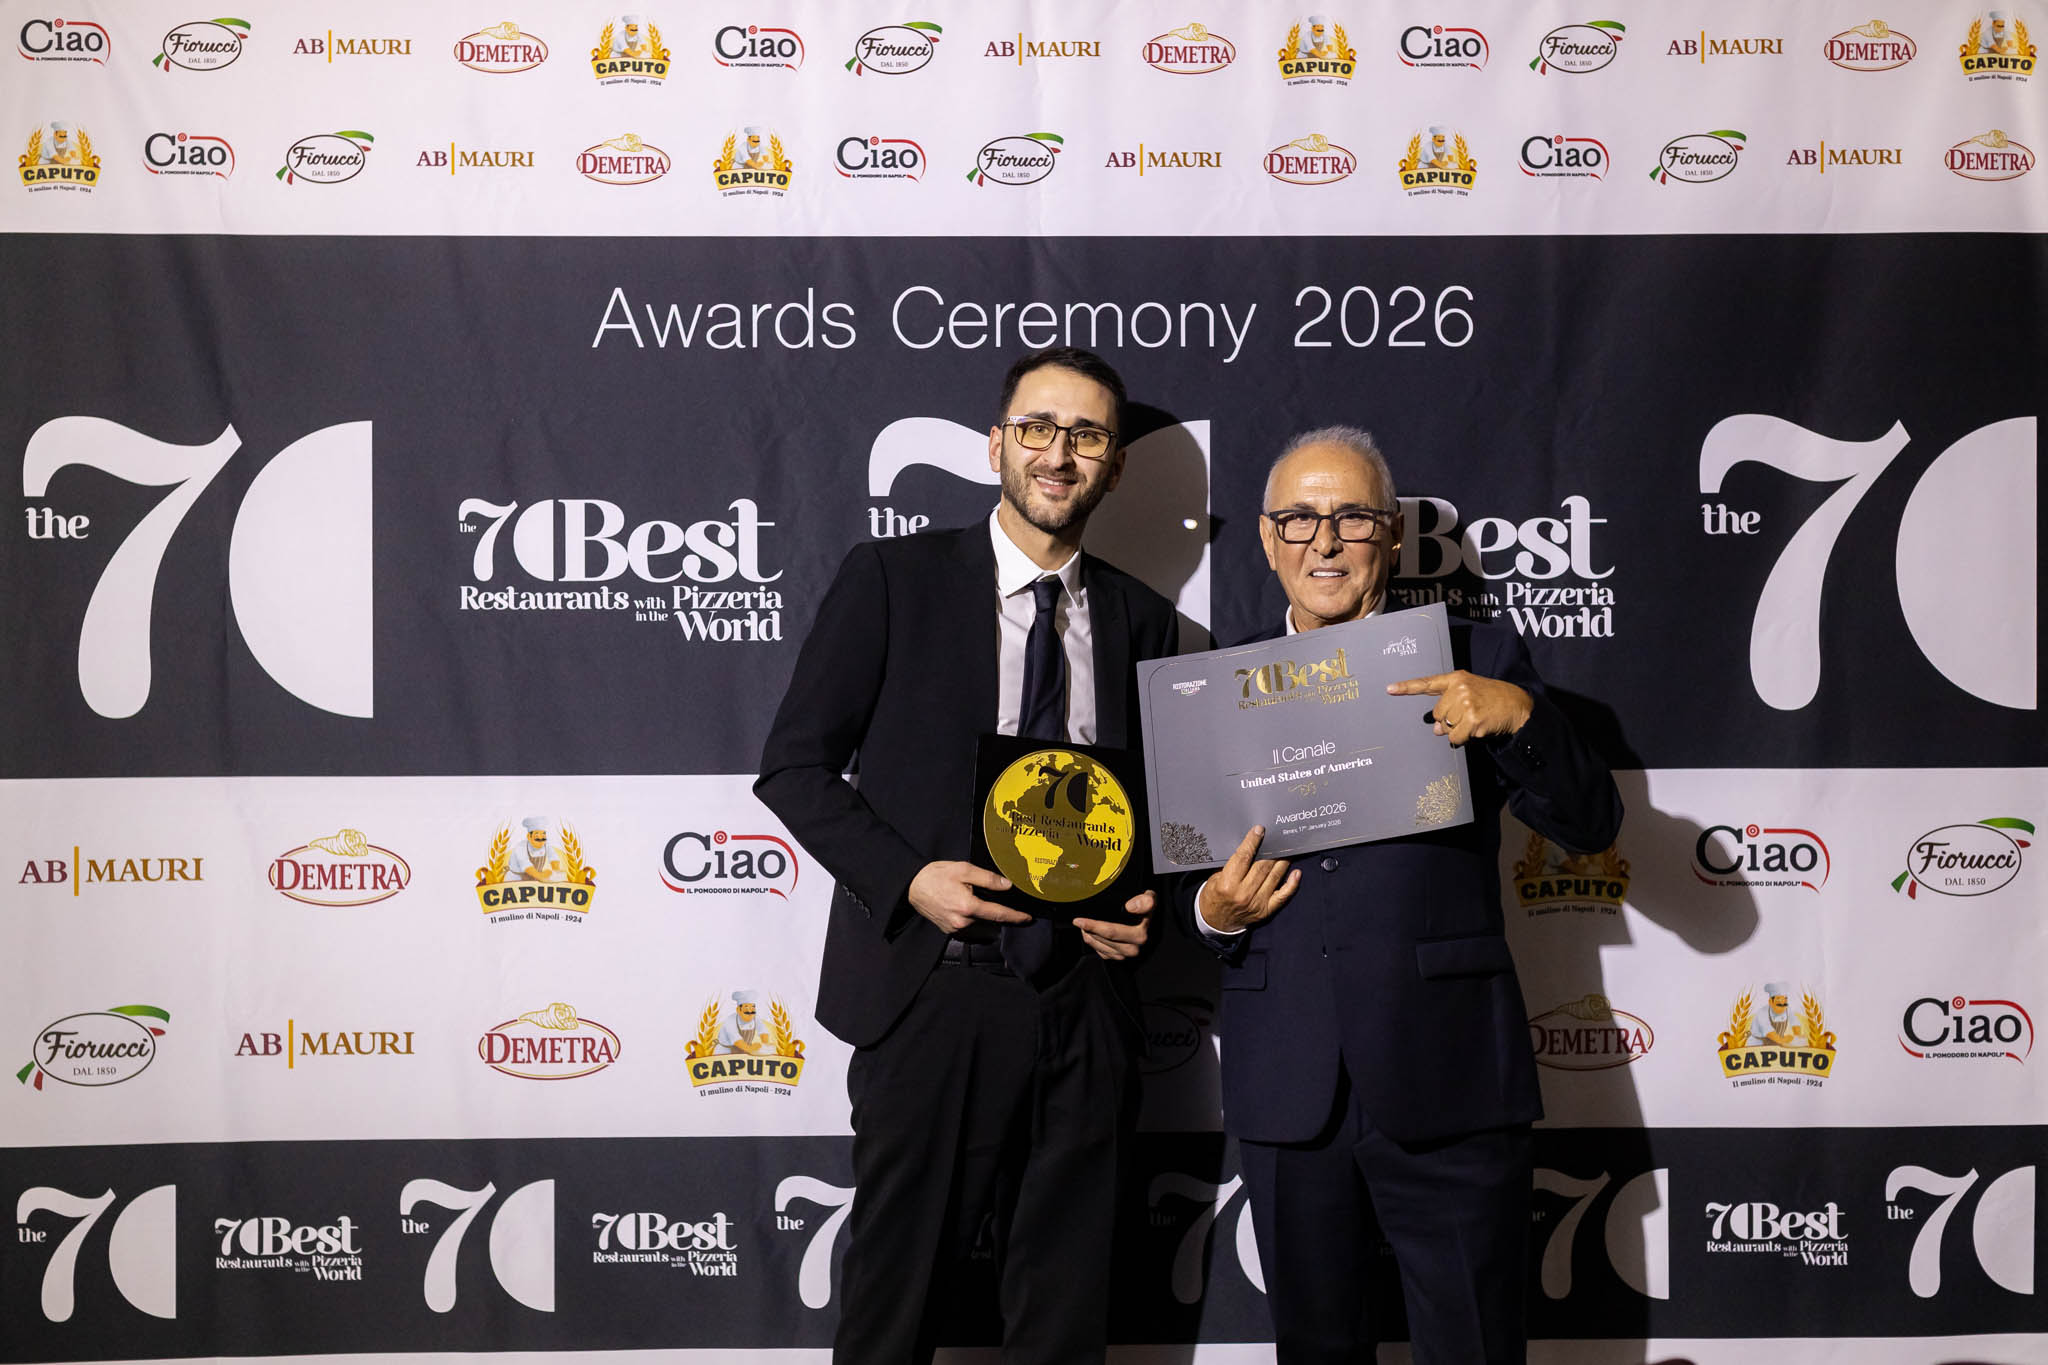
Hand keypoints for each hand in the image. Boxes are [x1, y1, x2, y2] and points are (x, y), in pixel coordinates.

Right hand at [907, 861, 1031, 933]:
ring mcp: (954, 929)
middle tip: (1001, 902)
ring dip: (985, 917)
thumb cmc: (936, 875)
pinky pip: (968, 928)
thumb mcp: (964, 870)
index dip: (1015, 916)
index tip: (1027, 918)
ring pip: (979, 925)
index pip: (998, 914)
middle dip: (998, 913)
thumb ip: (987, 878)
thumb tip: (1007, 886)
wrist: (912, 886)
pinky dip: (974, 920)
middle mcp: (962, 922)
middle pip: (990, 920)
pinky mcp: (948, 930)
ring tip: (980, 901)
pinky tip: (970, 907)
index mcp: (968, 907)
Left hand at [1076, 890, 1153, 961]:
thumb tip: (1130, 907)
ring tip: (1083, 925)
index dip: (1092, 925)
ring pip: (1099, 946)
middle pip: (1102, 939)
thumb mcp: (1150, 899)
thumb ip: (1145, 901)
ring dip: (1088, 936)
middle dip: (1088, 929)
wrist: (1149, 921)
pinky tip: (1090, 934)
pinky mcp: (1118, 957)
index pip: (1110, 932)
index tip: (1079, 921)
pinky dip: (1092, 942)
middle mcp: (1133, 948)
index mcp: (1139, 936)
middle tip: (1078, 921)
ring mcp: (1125, 954)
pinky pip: (1100, 952)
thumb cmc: (1146, 909)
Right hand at [1199, 826, 1299, 932]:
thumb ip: (1232, 865)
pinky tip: (1296, 872)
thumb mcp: (1215, 878)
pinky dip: (1292, 884)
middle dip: (1271, 849)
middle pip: (1262, 866)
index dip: (1252, 842)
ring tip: (1287, 849)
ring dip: (1283, 861)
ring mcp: (1257, 903)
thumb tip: (1249, 847)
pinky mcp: (1266, 910)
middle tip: (1277, 837)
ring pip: (1274, 876)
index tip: (1259, 830)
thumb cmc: (1214, 896)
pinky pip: (1283, 895)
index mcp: (1228, 884)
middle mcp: (1244, 894)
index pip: (1243, 858)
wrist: (1215, 922)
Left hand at [1387, 670, 1532, 746]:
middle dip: (1449, 720)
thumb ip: (1448, 706)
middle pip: (1437, 714)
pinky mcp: (1472, 718)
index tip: (1390, 689)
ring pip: (1445, 728)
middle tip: (1468, 714)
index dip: (1407, 687)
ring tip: (1475, 720)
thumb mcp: (1470, 693)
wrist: (1517, 704)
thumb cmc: (1492, 698)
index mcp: (1456, 679)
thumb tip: (1436, 729)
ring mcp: (1466, 703)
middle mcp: (1459, 688)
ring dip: (1458, 730)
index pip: (1427, 683)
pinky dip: (1463, 739)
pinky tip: (1478, 728)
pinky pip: (1456, 738)